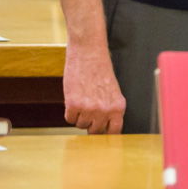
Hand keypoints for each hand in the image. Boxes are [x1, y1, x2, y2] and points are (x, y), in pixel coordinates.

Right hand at [59, 0, 125, 133]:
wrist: (89, 53)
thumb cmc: (100, 70)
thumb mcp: (113, 92)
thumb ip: (111, 110)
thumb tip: (105, 129)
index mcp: (118, 107)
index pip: (114, 132)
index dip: (106, 134)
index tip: (102, 136)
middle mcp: (105, 111)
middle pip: (95, 131)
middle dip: (90, 124)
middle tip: (88, 111)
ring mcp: (89, 109)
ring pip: (80, 125)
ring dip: (79, 116)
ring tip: (82, 99)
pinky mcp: (74, 105)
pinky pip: (69, 119)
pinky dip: (69, 111)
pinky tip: (74, 98)